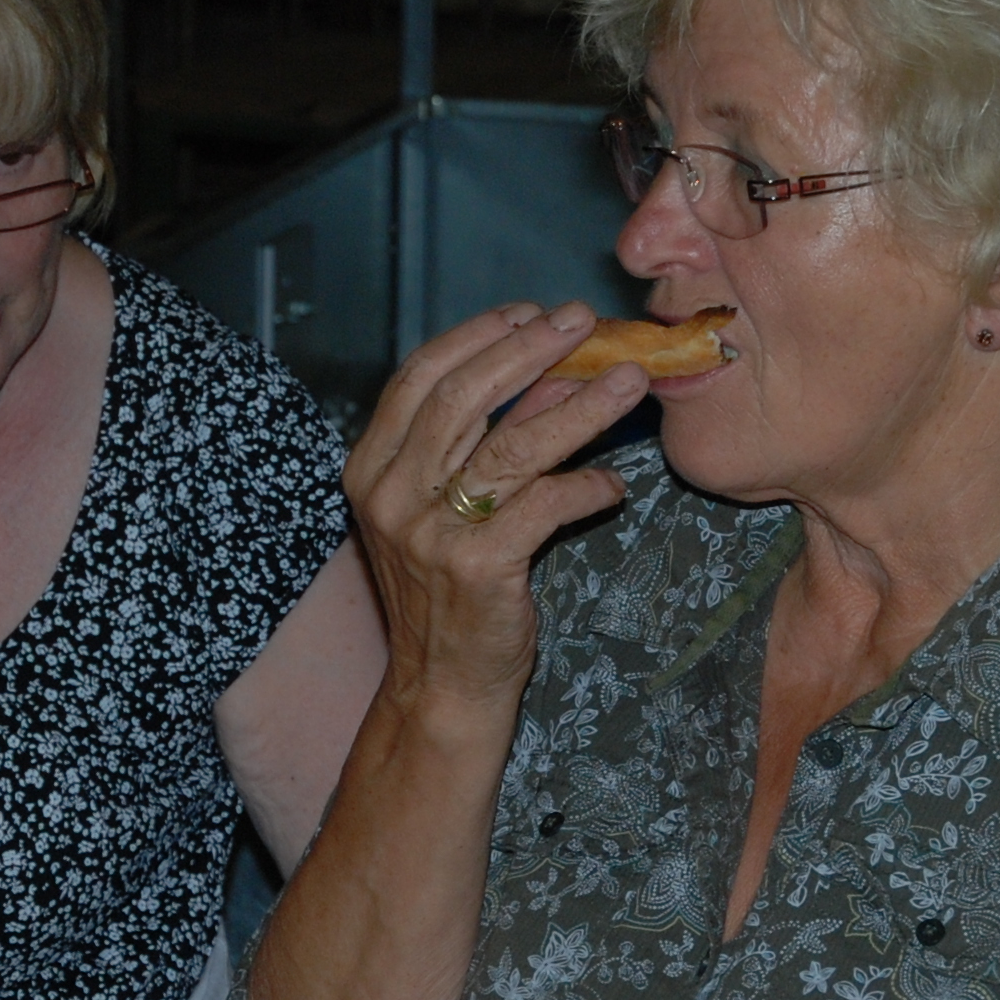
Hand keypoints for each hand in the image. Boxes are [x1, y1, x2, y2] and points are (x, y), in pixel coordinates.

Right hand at [344, 302, 648, 721]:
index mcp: (370, 469)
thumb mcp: (447, 509)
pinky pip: (545, 504)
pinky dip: (587, 487)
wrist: (443, 686)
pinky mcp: (478, 567)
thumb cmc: (450, 593)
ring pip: (513, 445)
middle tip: (583, 324)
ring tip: (629, 381)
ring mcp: (429, 532)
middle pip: (464, 396)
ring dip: (580, 406)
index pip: (420, 377)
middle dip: (530, 350)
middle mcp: (389, 495)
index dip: (479, 336)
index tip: (529, 313)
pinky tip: (614, 485)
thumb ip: (485, 444)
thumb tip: (554, 376)